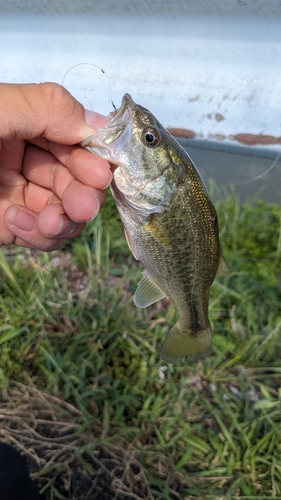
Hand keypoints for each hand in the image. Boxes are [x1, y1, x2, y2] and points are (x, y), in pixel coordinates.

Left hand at [0, 82, 111, 250]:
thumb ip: (47, 107)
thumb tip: (98, 125)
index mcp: (23, 124)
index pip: (74, 141)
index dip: (92, 158)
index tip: (103, 174)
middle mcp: (23, 159)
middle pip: (75, 179)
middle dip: (84, 195)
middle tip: (84, 206)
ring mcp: (18, 194)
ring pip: (66, 212)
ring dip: (65, 221)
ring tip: (49, 223)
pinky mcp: (11, 226)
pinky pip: (43, 235)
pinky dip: (40, 235)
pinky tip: (15, 222)